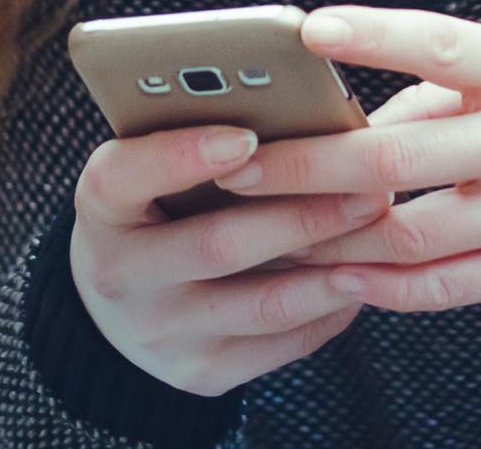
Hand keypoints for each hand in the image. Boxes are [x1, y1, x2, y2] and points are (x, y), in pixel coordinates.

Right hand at [67, 122, 395, 396]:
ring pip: (262, 303)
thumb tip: (294, 107)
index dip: (182, 156)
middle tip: (368, 184)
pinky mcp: (202, 373)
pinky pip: (281, 345)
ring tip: (380, 228)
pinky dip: (329, 308)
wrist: (119, 310)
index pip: (123, 177)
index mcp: (100, 207)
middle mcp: (121, 277)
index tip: (245, 135)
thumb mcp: (150, 167)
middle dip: (302, 213)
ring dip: (330, 266)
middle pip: (217, 244)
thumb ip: (197, 137)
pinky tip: (362, 274)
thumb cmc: (154, 209)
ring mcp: (162, 334)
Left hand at [210, 6, 480, 312]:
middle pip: (398, 158)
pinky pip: (445, 288)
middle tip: (236, 164)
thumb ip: (447, 85)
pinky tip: (337, 275)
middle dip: (305, 166)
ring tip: (267, 229)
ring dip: (328, 237)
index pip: (442, 47)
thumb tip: (352, 115)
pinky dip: (382, 287)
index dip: (375, 35)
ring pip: (408, 235)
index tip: (308, 31)